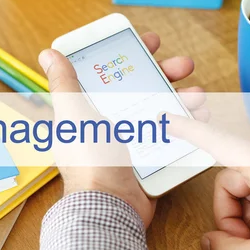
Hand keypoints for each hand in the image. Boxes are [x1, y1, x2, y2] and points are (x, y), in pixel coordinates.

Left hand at [38, 32, 201, 227]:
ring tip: (198, 94)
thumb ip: (65, 85)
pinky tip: (201, 116)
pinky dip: (187, 124)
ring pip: (161, 109)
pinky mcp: (150, 157)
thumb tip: (49, 54)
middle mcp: (111, 123)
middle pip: (142, 88)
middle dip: (165, 73)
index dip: (132, 55)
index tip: (151, 44)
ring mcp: (132, 140)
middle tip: (184, 65)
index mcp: (91, 110)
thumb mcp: (74, 116)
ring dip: (182, 97)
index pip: (112, 73)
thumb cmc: (89, 160)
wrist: (111, 205)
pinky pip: (171, 134)